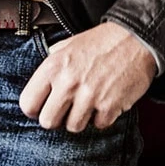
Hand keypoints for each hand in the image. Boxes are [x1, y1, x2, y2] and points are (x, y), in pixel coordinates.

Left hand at [19, 21, 156, 131]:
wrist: (136, 39)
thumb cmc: (102, 42)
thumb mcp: (69, 45)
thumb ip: (53, 63)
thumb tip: (42, 82)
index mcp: (53, 66)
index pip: (27, 103)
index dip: (34, 109)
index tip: (42, 108)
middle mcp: (68, 83)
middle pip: (48, 122)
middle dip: (56, 119)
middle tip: (65, 111)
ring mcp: (89, 96)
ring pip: (73, 127)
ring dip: (80, 119)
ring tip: (88, 104)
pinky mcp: (110, 106)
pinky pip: (98, 125)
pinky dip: (102, 117)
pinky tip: (105, 102)